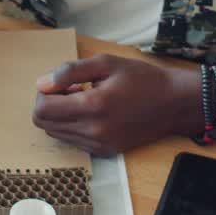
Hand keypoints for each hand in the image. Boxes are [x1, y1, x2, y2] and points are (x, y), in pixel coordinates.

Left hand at [31, 54, 199, 156]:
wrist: (174, 104)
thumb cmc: (142, 79)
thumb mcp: (105, 63)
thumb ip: (69, 72)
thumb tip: (41, 84)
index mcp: (93, 107)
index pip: (42, 110)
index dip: (44, 93)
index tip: (63, 82)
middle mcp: (94, 131)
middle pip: (44, 124)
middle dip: (50, 104)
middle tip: (72, 89)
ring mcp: (99, 145)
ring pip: (56, 134)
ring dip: (61, 115)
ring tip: (84, 99)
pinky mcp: (105, 152)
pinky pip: (73, 140)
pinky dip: (73, 126)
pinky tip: (93, 112)